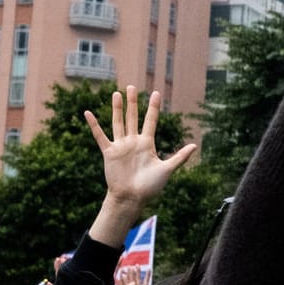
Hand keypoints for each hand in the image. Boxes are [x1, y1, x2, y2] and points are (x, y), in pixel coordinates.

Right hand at [85, 86, 194, 246]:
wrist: (132, 198)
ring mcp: (121, 146)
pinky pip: (100, 136)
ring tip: (116, 93)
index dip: (153, 107)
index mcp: (147, 144)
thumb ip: (179, 156)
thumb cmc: (150, 186)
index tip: (156, 93)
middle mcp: (133, 142)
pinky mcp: (109, 152)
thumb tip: (195, 145)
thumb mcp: (167, 169)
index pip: (150, 121)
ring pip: (118, 122)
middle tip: (132, 86)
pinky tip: (88, 113)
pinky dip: (94, 125)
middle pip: (133, 117)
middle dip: (133, 102)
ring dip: (117, 108)